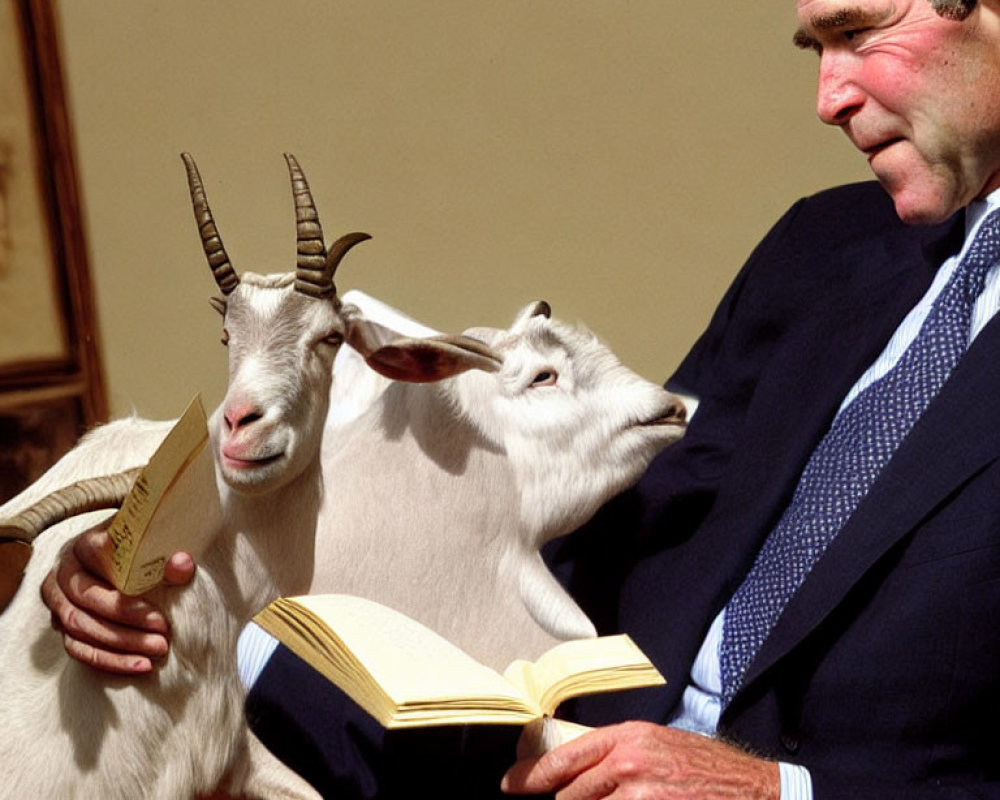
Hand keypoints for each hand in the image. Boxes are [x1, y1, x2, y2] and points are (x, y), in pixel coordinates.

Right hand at [39, 524, 195, 674]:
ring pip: (79, 628)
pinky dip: (108, 660)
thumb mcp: (157, 543)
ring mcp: (58, 600)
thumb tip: (182, 565)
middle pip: (86, 601)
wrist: (122, 556)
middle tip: (164, 635)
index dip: (127, 589)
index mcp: (84, 544)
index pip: (97, 565)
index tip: (160, 614)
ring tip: (157, 651)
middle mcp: (64, 572)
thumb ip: (169, 552)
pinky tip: (140, 666)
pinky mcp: (60, 624)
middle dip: (127, 623)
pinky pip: (77, 648)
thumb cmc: (142, 546)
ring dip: (120, 645)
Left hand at [502, 721, 779, 799]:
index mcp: (627, 738)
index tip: (511, 785)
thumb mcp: (655, 744)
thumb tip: (574, 773)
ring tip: (619, 798)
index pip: (564, 758)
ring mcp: (641, 797)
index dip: (530, 776)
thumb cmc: (703, 766)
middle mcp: (629, 764)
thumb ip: (615, 755)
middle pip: (570, 796)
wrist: (753, 789)